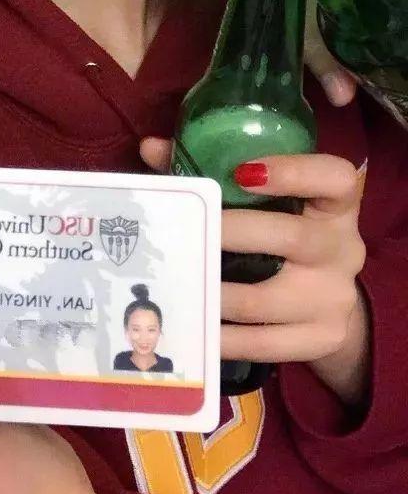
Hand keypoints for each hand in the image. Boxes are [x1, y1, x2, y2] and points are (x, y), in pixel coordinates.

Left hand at [141, 139, 369, 406]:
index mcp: (333, 205)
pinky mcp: (322, 339)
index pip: (335, 179)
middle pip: (293, 238)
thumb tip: (151, 149)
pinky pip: (265, 343)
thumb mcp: (267, 201)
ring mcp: (334, 298)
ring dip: (216, 293)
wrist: (329, 298)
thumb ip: (211, 169)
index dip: (294, 173)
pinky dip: (224, 337)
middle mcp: (342, 249)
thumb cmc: (283, 230)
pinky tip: (194, 327)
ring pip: (268, 300)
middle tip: (187, 232)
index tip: (242, 171)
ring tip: (179, 284)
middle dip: (233, 234)